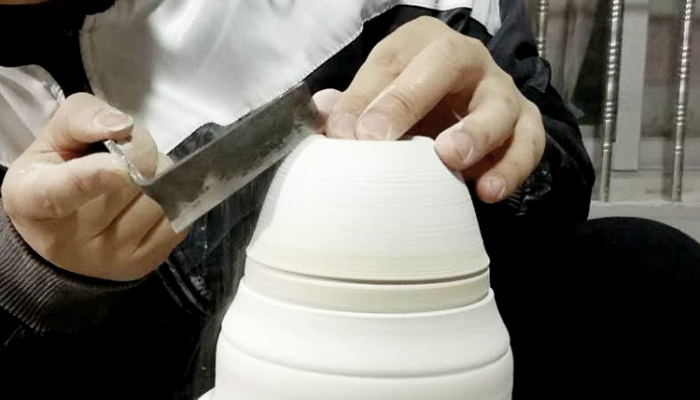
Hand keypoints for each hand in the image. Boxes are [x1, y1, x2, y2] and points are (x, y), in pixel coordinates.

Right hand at [1, 93, 187, 280]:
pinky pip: (178, 222)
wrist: (64, 235)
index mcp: (33, 200)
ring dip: (161, 178)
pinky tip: (153, 199)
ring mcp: (108, 258)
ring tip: (140, 179)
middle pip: (131, 184)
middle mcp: (70, 239)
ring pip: (160, 201)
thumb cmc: (58, 176)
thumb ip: (81, 119)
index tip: (117, 166)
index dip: (95, 177)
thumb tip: (123, 126)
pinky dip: (174, 202)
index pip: (63, 192)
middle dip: (142, 157)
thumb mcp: (55, 139)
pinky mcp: (142, 265)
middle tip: (129, 156)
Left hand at [316, 17, 545, 202]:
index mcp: (422, 44)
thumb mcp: (380, 99)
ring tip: (451, 159)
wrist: (462, 110)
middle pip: (447, 62)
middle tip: (380, 139)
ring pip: (498, 103)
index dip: (367, 96)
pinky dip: (512, 167)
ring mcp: (499, 90)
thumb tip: (321, 113)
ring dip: (475, 132)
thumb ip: (351, 106)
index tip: (344, 135)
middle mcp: (466, 58)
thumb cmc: (411, 104)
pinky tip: (487, 192)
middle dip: (409, 100)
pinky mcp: (525, 123)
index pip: (392, 60)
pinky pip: (529, 142)